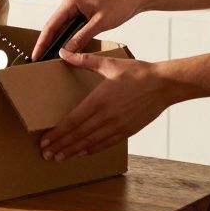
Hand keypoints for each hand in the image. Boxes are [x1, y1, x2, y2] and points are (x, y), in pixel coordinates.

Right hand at [30, 0, 139, 60]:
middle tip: (38, 59)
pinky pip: (70, 28)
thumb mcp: (99, 24)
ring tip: (47, 56)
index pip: (51, 25)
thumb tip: (66, 51)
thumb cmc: (118, 5)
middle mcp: (70, 4)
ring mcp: (76, 9)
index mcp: (70, 3)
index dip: (42, 41)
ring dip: (55, 41)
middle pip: (52, 26)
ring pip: (61, 28)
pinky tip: (64, 49)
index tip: (36, 55)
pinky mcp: (83, 14)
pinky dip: (66, 38)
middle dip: (45, 42)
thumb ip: (81, 37)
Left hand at [39, 52, 176, 159]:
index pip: (73, 121)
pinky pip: (106, 144)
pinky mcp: (128, 131)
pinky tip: (82, 153)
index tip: (45, 141)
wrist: (164, 85)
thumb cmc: (137, 72)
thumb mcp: (109, 63)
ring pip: (90, 143)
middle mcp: (107, 116)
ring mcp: (118, 126)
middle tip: (46, 154)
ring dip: (73, 151)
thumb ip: (84, 60)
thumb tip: (64, 52)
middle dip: (60, 146)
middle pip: (78, 136)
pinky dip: (92, 150)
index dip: (58, 133)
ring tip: (59, 158)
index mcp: (99, 99)